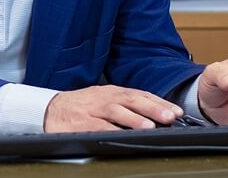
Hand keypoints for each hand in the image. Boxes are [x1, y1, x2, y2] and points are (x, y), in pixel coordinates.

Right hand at [44, 85, 182, 132]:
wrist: (50, 109)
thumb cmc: (81, 106)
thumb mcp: (104, 100)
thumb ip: (125, 106)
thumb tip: (155, 116)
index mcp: (111, 92)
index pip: (139, 94)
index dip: (158, 102)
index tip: (177, 111)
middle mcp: (104, 98)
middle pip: (131, 100)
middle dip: (152, 108)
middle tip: (170, 116)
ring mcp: (91, 109)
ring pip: (115, 111)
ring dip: (133, 118)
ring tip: (149, 125)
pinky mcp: (80, 121)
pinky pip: (97, 125)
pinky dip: (110, 129)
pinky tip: (120, 134)